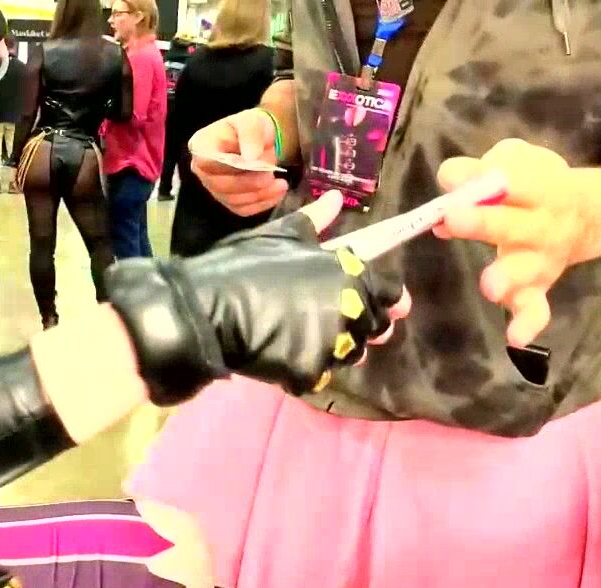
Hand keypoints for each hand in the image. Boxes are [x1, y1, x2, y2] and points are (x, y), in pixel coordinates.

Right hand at [188, 108, 287, 216]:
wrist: (259, 141)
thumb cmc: (250, 128)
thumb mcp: (252, 121)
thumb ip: (250, 134)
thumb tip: (251, 157)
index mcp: (201, 146)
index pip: (207, 162)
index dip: (229, 166)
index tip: (254, 161)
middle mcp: (202, 170)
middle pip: (220, 184)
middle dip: (248, 182)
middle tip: (271, 175)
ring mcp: (214, 187)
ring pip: (233, 200)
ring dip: (259, 194)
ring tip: (280, 183)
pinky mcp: (228, 200)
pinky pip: (243, 209)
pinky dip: (262, 203)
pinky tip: (276, 192)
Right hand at [188, 190, 409, 392]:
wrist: (209, 308)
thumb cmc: (246, 264)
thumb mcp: (280, 234)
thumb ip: (316, 220)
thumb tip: (337, 199)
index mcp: (349, 275)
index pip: (391, 294)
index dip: (388, 298)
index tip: (380, 301)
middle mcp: (350, 312)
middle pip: (375, 328)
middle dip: (363, 325)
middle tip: (336, 320)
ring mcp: (331, 346)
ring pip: (350, 353)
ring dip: (338, 347)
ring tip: (311, 337)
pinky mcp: (310, 372)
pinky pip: (320, 374)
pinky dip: (308, 367)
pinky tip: (288, 353)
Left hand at [435, 139, 600, 346]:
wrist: (588, 214)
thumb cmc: (535, 184)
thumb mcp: (515, 162)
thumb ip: (482, 167)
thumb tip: (451, 179)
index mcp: (536, 188)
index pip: (512, 181)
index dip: (484, 181)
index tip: (455, 184)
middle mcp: (540, 226)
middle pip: (513, 225)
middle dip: (484, 223)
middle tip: (454, 219)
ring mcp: (540, 259)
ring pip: (526, 270)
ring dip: (507, 278)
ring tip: (490, 287)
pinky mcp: (537, 287)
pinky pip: (536, 307)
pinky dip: (528, 322)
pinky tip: (515, 337)